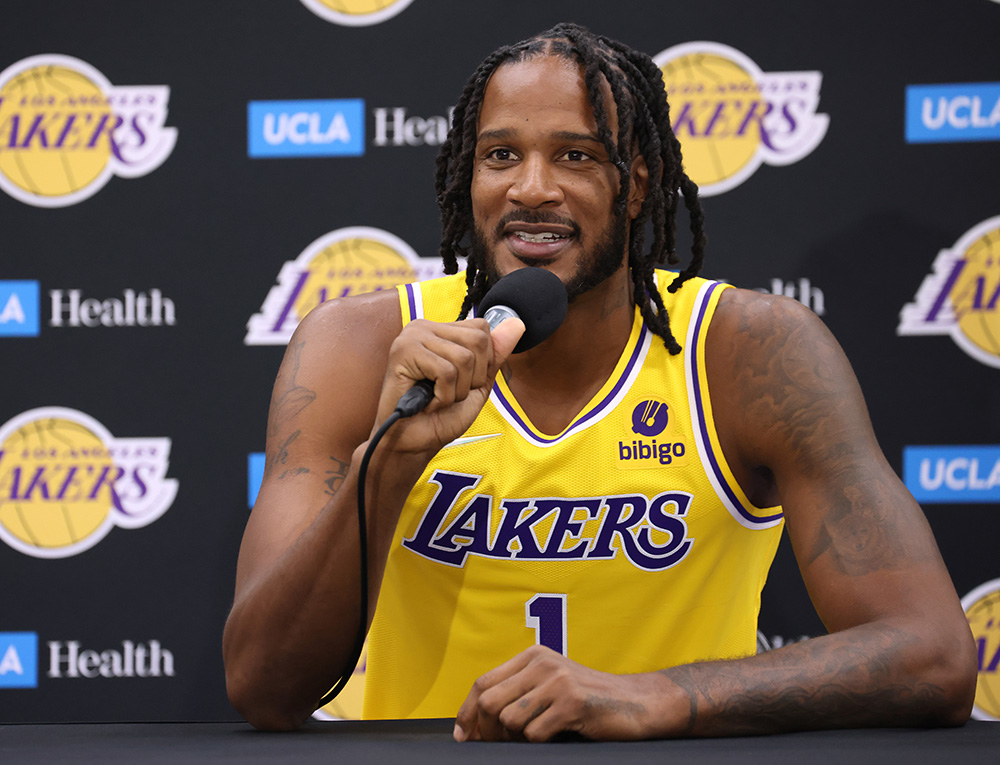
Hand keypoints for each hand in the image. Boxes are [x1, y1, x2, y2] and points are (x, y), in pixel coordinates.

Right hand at [374, 316, 523, 455]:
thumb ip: (495, 354)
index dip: (482, 364)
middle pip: (478, 341)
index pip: (482, 329)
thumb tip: (517, 324)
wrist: (415, 443)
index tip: (461, 383)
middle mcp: (424, 327)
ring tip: (437, 398)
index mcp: (440, 330)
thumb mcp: (478, 383)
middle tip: (448, 392)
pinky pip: (446, 372)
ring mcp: (412, 337)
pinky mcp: (403, 352)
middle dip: (472, 378)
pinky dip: (444, 396)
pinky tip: (428, 401)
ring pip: (463, 358)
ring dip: (457, 390)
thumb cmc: (441, 416)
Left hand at [453, 645, 671, 741]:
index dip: (467, 711)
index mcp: (532, 656)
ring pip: (510, 720)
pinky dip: (539, 743)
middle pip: (491, 701)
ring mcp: (557, 681)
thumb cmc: (590, 700)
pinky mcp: (573, 702)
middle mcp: (542, 663)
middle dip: (488, 731)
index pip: (483, 682)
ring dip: (517, 739)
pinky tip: (556, 736)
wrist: (638, 703)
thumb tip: (475, 724)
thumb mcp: (550, 685)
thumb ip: (518, 693)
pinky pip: (535, 733)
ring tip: (537, 738)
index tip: (463, 735)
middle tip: (498, 745)